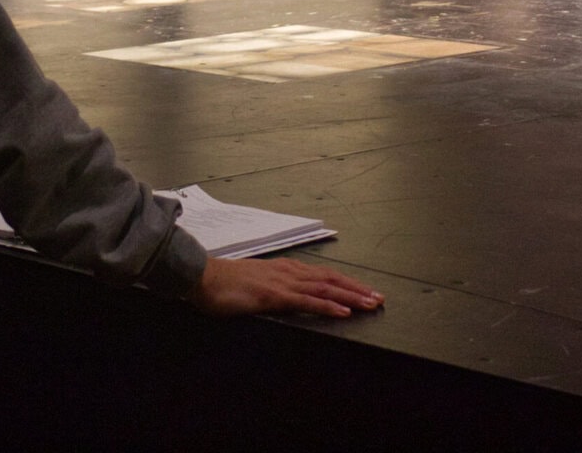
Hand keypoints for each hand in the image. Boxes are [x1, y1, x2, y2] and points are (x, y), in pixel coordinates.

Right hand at [190, 256, 383, 318]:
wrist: (202, 276)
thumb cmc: (225, 283)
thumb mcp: (255, 284)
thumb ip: (273, 289)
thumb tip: (286, 298)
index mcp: (285, 270)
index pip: (324, 276)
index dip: (347, 283)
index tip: (366, 291)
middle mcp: (289, 272)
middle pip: (331, 279)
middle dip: (358, 289)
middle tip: (380, 299)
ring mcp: (282, 283)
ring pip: (325, 288)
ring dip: (351, 296)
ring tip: (371, 304)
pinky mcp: (274, 295)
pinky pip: (307, 301)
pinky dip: (328, 305)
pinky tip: (343, 312)